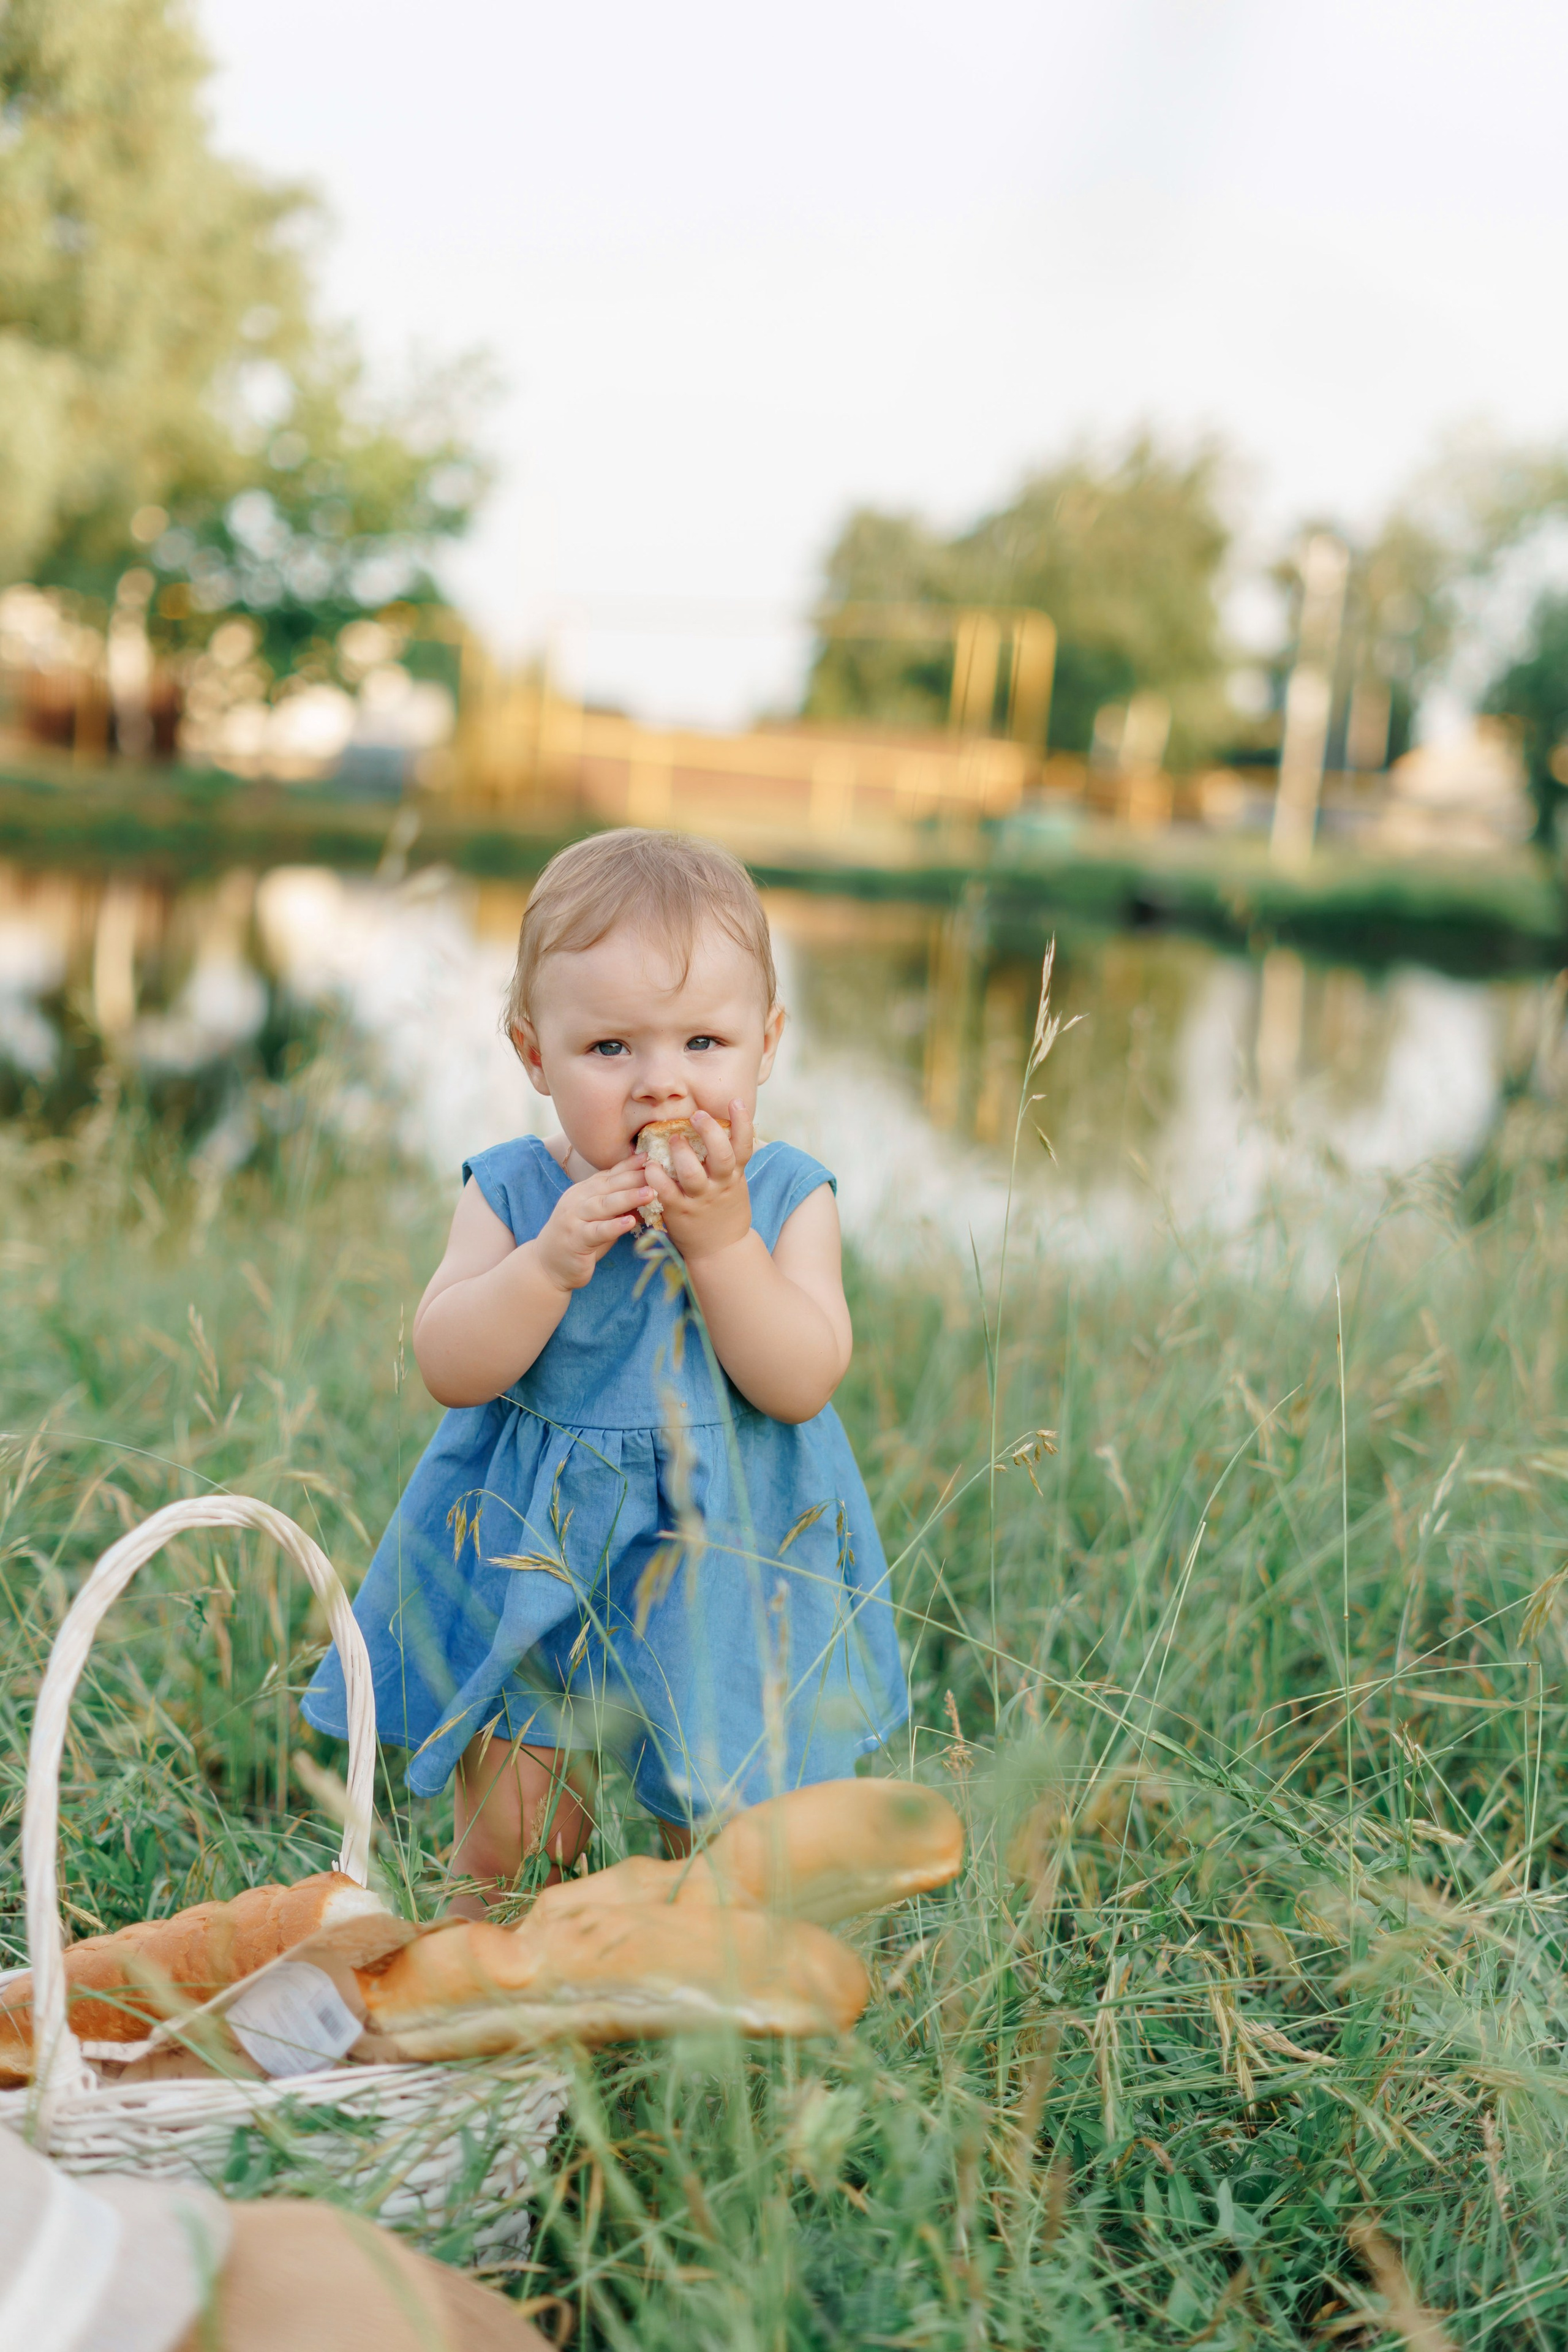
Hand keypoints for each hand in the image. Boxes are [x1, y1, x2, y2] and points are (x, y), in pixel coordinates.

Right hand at [533, 1156, 651, 1291]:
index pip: (609, 1174)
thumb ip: (619, 1205)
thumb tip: (650, 1193)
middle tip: (657, 1171)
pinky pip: (597, 1231)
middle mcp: (578, 1200)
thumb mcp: (600, 1217)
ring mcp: (574, 1218)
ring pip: (604, 1204)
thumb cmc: (580, 1240)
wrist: (548, 1266)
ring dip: (628, 1197)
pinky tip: (630, 1222)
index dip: (629, 1165)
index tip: (650, 1156)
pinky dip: (614, 1226)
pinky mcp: (575, 1239)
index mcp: (584, 1191)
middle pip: (609, 1185)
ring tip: (650, 1193)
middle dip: (634, 1177)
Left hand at [646, 1102, 754, 1262]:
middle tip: (697, 1115)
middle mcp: (719, 1186)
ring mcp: (699, 1199)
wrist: (721, 1250)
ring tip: (672, 1138)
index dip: (743, 1123)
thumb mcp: (734, 1183)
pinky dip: (656, 1177)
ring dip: (681, 1154)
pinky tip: (649, 1165)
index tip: (736, 1101)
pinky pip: (666, 1192)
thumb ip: (729, 1160)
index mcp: (734, 1175)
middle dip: (710, 1132)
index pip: (744, 1146)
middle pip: (721, 1155)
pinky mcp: (679, 1212)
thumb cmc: (724, 1210)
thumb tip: (726, 1126)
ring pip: (692, 1174)